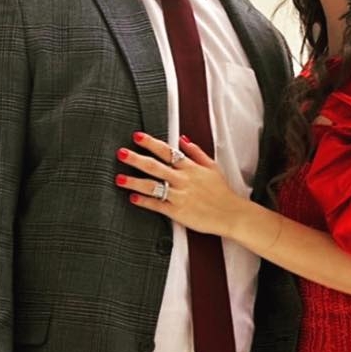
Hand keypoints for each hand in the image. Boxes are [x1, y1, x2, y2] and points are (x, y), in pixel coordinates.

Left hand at [116, 133, 246, 239]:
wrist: (231, 214)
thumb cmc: (222, 192)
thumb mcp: (212, 167)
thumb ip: (196, 152)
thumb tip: (183, 139)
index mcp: (191, 168)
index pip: (167, 151)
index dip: (150, 143)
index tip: (136, 136)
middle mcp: (183, 180)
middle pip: (155, 166)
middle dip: (136, 159)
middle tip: (121, 153)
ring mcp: (180, 196)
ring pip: (153, 186)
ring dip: (134, 182)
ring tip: (119, 178)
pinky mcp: (178, 212)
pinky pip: (158, 206)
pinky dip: (145, 202)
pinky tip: (133, 198)